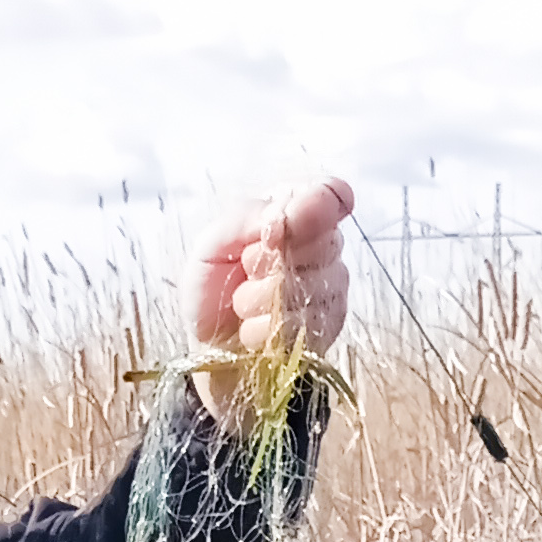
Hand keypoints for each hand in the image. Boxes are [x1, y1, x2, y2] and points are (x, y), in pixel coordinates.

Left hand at [185, 177, 354, 400]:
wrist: (210, 347)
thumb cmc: (213, 288)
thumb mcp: (211, 245)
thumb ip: (243, 221)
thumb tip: (279, 218)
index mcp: (296, 209)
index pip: (330, 194)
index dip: (315, 207)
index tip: (278, 229)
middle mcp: (323, 245)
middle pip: (320, 243)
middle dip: (268, 261)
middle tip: (245, 269)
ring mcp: (331, 287)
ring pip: (306, 288)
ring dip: (260, 300)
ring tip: (243, 304)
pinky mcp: (328, 328)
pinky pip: (301, 326)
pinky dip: (263, 329)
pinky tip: (252, 329)